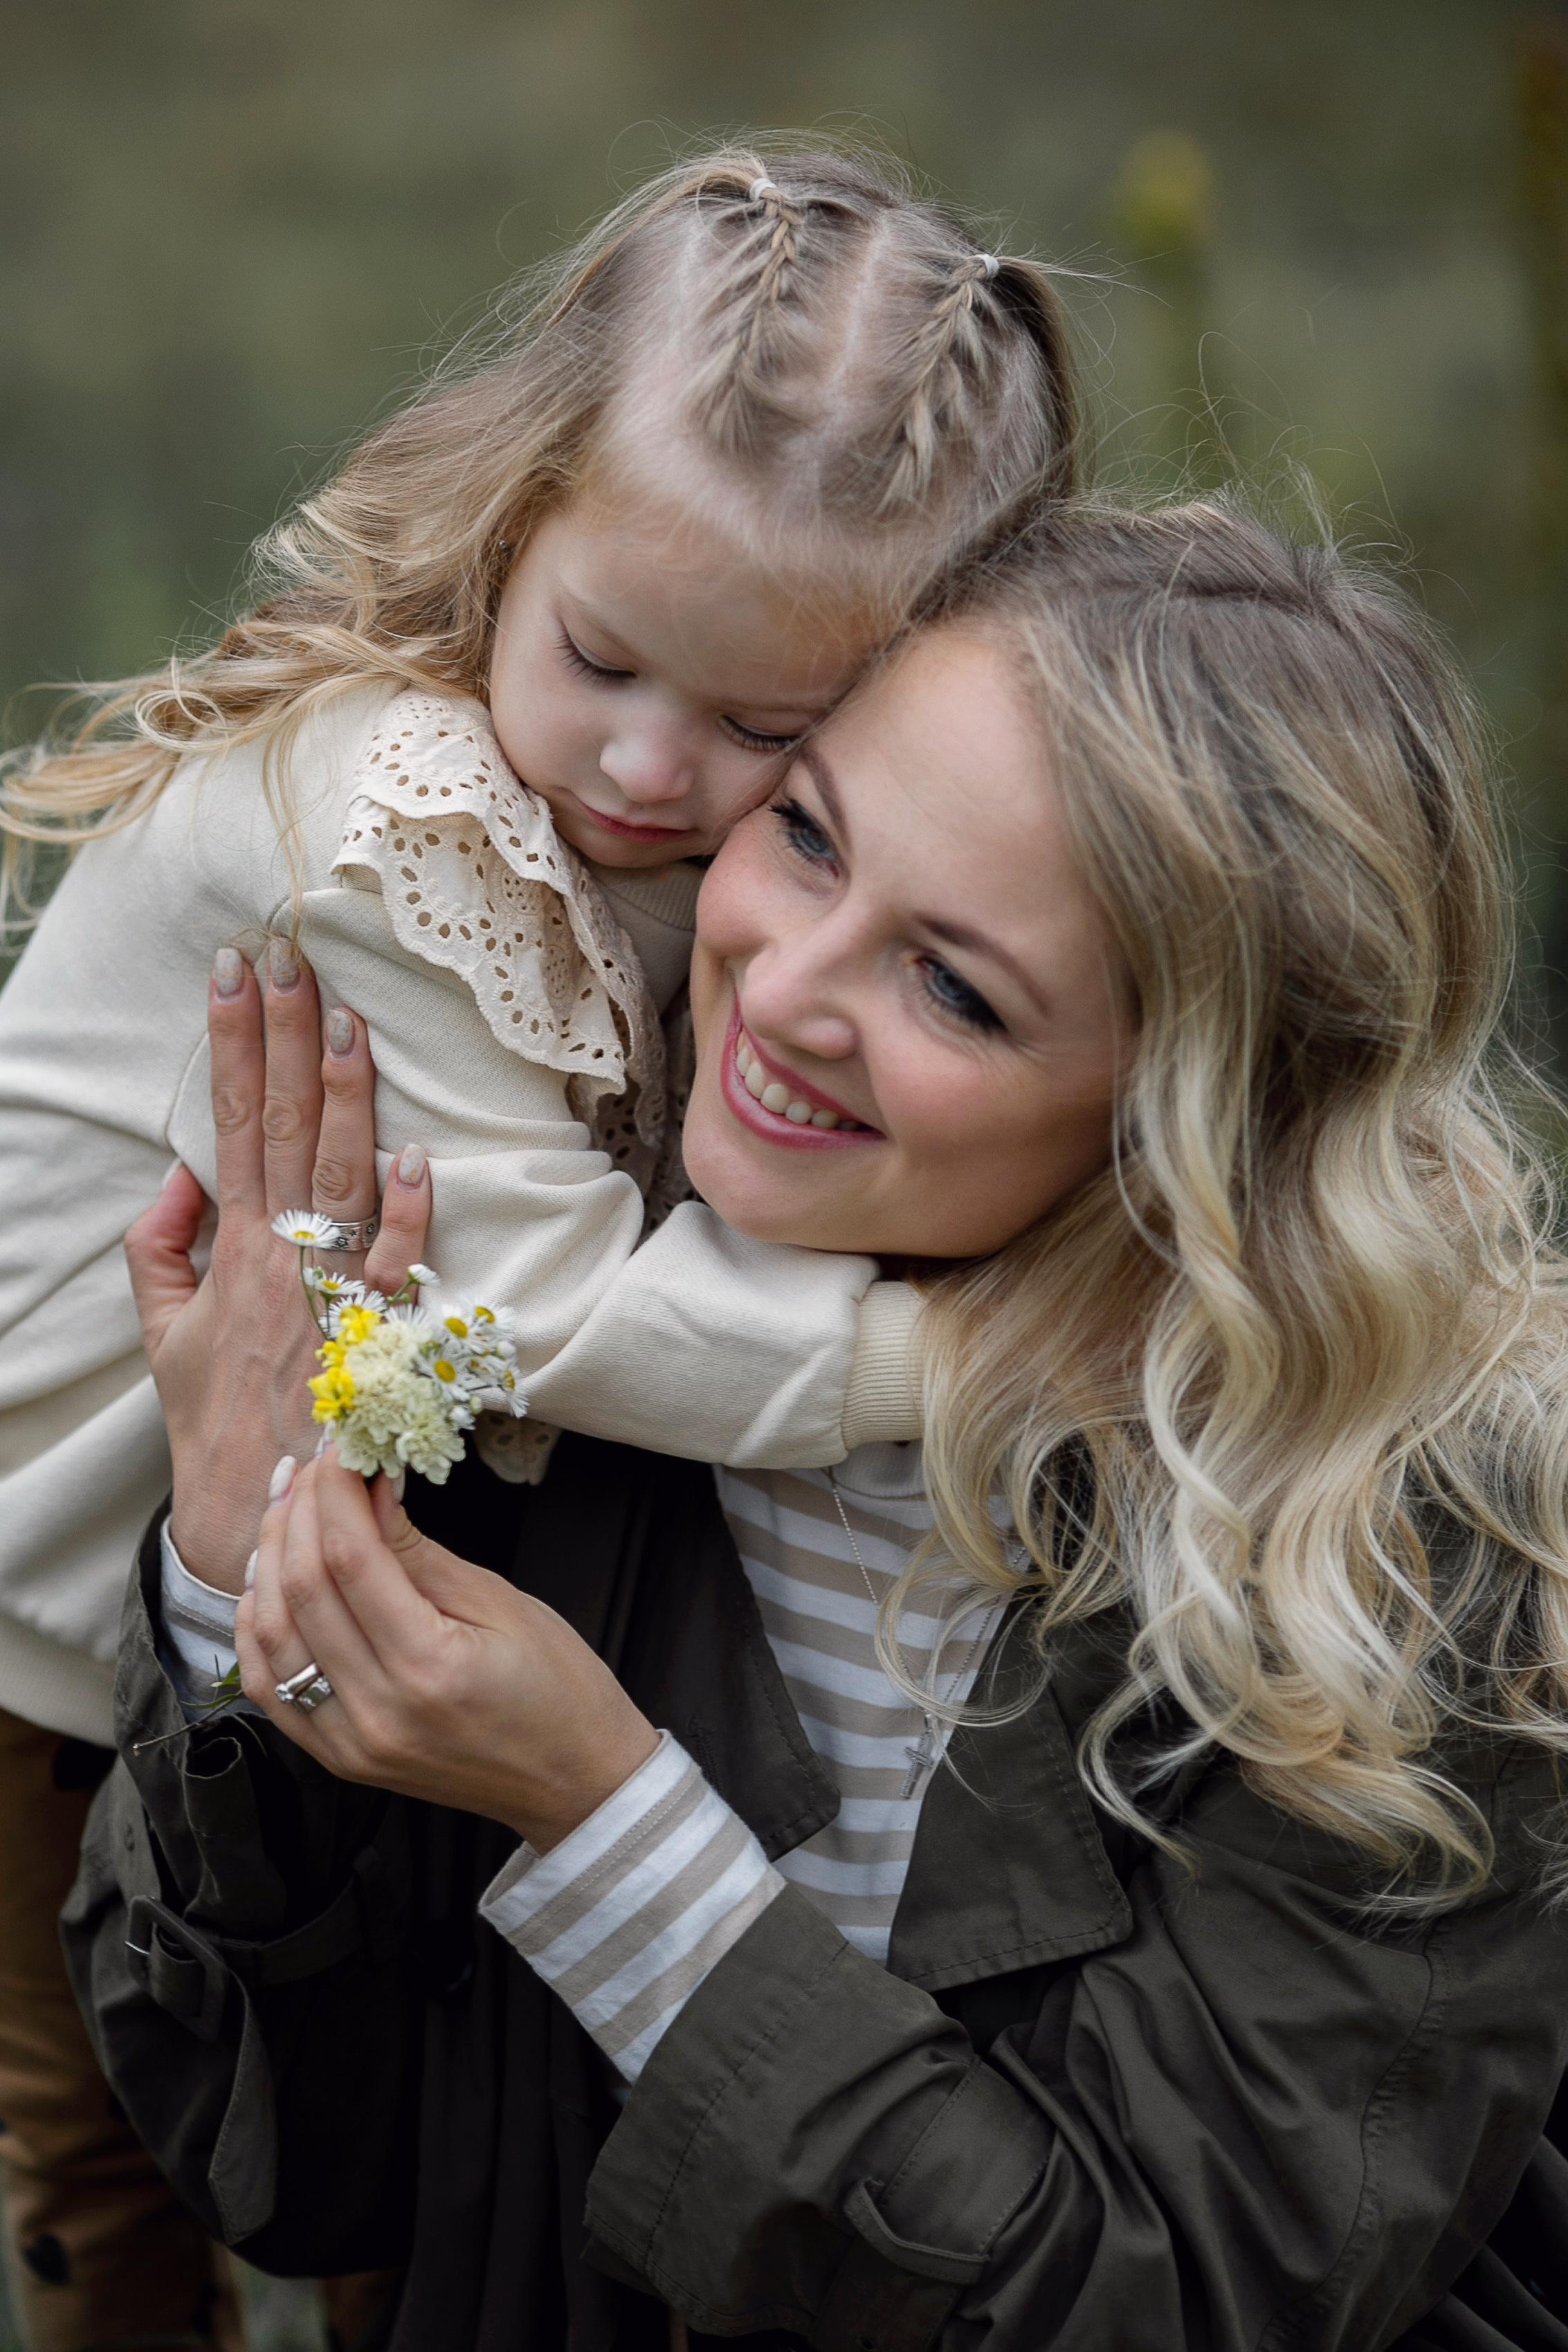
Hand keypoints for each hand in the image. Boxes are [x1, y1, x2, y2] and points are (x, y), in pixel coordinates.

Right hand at [124, 944, 433, 1591]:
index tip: (231, 973)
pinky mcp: (378, 1336)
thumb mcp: (163, 1332)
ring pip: (338, 1176)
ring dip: (344, 1097)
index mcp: (232, 1247)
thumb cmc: (216, 1419)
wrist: (256, 1512)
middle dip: (283, 1037)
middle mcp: (281, 1258)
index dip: (229, 1044)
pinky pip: (397, 1265)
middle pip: (280, 1127)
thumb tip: (176, 1177)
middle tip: (289, 958)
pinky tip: (416, 1154)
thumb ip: (158, 1249)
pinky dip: (408, 1214)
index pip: (227, 1121)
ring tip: (347, 1020)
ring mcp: (331, 1293)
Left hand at [237, 1449, 658, 1847]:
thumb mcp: (501, 1601)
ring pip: (271, 1635)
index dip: (333, 1492)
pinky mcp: (337, 1760)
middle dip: (297, 1513)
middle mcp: (377, 1712)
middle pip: (302, 1590)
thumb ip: (416, 1549)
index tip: (336, 1448)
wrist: (573, 1782)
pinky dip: (257, 1625)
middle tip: (311, 1466)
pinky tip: (269, 1580)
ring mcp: (349, 1744)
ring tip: (288, 1508)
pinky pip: (269, 1687)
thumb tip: (365, 1486)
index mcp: (430, 1667)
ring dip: (269, 1560)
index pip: (350, 1559)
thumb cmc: (558, 1686)